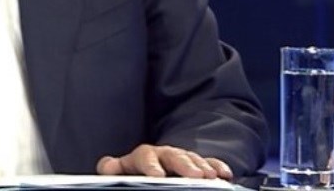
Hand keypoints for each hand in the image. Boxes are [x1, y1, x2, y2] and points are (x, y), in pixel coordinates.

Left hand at [96, 144, 232, 180]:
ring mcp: (179, 158)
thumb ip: (115, 168)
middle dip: (184, 165)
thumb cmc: (133, 175)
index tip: (157, 177)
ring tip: (211, 178)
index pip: (145, 156)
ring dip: (202, 167)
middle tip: (195, 176)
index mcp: (141, 157)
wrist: (149, 171)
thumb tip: (107, 166)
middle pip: (173, 155)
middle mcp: (161, 155)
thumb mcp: (123, 171)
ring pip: (191, 158)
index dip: (150, 166)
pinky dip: (216, 167)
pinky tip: (225, 175)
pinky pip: (208, 163)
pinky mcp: (194, 164)